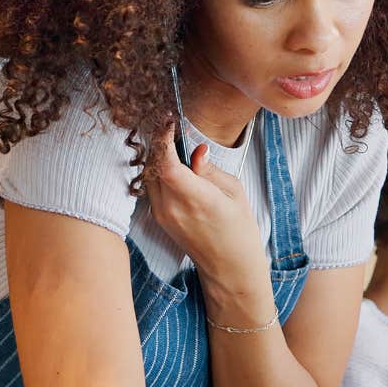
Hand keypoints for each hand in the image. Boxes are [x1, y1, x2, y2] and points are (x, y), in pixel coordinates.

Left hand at [146, 128, 264, 285]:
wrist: (229, 266)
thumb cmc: (239, 229)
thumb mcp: (234, 192)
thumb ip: (210, 169)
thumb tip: (196, 150)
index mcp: (196, 200)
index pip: (167, 164)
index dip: (163, 138)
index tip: (169, 121)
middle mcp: (173, 208)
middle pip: (153, 165)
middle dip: (159, 142)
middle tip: (171, 126)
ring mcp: (162, 215)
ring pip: (148, 175)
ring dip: (156, 156)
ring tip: (173, 145)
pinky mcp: (158, 218)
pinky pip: (151, 187)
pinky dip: (157, 171)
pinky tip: (171, 165)